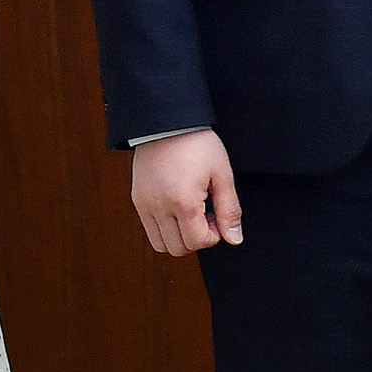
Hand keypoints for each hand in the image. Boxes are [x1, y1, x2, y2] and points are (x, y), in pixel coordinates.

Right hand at [128, 130, 242, 255]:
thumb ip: (230, 210)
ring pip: (160, 244)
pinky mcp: (137, 201)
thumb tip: (234, 239)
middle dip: (197, 238)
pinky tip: (178, 208)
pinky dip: (165, 229)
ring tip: (192, 213)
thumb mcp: (223, 175)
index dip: (213, 236)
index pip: (197, 242)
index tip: (217, 216)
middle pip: (178, 248)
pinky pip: (149, 230)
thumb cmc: (198, 145)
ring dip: (180, 237)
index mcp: (183, 202)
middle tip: (206, 214)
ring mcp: (144, 205)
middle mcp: (158, 207)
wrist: (167, 123)